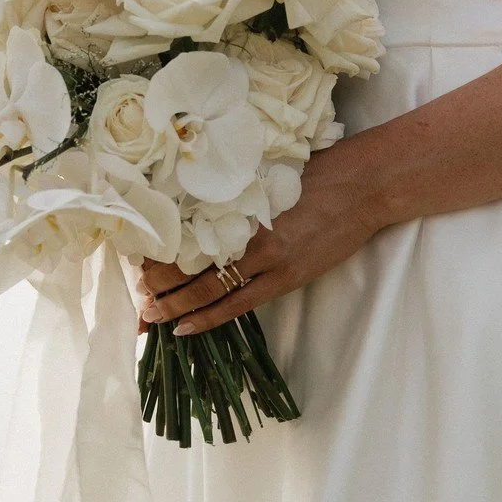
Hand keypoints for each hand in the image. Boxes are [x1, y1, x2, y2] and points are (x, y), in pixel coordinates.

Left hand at [136, 146, 382, 336]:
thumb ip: (238, 196)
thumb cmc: (320, 172)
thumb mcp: (270, 176)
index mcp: (239, 204)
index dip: (158, 252)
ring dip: (174, 306)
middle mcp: (246, 233)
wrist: (365, 186)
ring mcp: (267, 259)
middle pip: (188, 265)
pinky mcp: (286, 276)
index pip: (185, 234)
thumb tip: (203, 206)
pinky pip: (238, 305)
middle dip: (157, 286)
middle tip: (136, 298)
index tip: (137, 262)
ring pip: (206, 289)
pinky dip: (208, 318)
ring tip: (149, 317)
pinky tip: (185, 328)